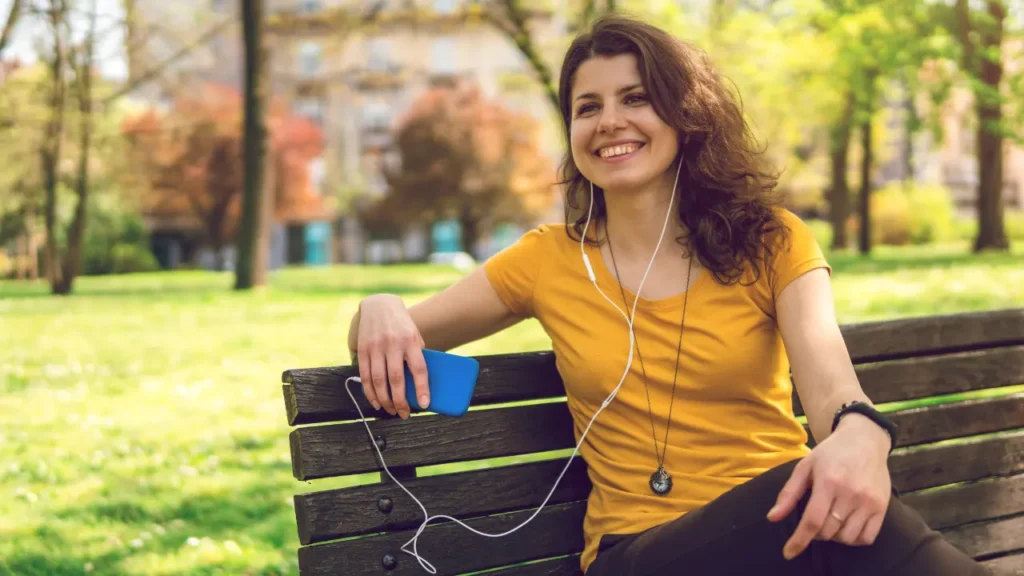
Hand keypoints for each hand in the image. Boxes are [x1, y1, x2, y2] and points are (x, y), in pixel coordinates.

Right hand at [354, 294, 428, 418]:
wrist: (379, 304)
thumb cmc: (401, 325)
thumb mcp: (414, 335)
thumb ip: (416, 355)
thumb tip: (420, 383)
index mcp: (410, 340)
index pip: (418, 368)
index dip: (421, 388)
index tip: (424, 404)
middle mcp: (392, 344)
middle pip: (396, 378)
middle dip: (400, 400)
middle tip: (404, 414)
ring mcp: (376, 347)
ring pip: (379, 380)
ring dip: (384, 400)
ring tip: (391, 411)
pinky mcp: (363, 349)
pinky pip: (365, 375)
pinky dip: (370, 392)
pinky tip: (376, 402)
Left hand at [766, 415, 891, 559]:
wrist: (864, 440)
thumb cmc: (830, 453)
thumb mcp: (805, 466)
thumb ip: (789, 493)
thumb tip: (772, 518)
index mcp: (828, 482)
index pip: (812, 520)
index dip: (799, 540)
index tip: (788, 553)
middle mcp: (850, 493)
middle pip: (828, 531)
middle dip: (815, 533)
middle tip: (814, 520)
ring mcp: (868, 501)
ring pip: (847, 537)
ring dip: (834, 536)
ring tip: (830, 522)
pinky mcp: (882, 506)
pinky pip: (867, 537)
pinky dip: (853, 539)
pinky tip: (846, 527)